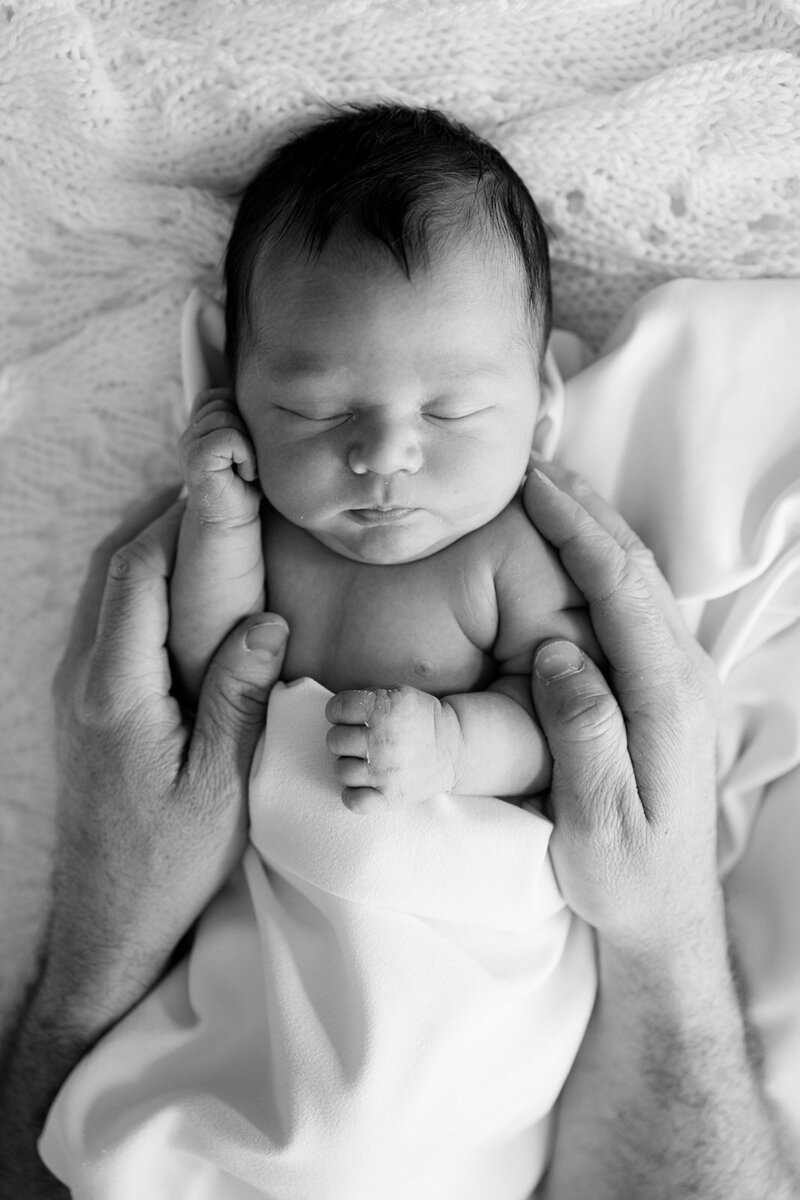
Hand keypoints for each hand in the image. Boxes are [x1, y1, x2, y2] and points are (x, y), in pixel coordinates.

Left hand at [47, 489, 287, 1027]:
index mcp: (117, 691)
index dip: (175, 520)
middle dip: (161, 519)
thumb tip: (267, 621)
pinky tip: (184, 589)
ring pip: (104, 592)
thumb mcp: (220, 787)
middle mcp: (84, 680)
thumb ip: (238, 700)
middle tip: (219, 487)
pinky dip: (142, 585)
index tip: (220, 485)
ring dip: (150, 548)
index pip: (136, 576)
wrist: (110, 919)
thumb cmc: (169, 862)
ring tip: (208, 523)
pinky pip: (107, 621)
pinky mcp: (85, 706)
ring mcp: (78, 691)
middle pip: (112, 570)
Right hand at [180, 387, 260, 526]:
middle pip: (223, 403)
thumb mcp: (246, 445)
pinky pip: (228, 437)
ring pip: (227, 418)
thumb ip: (241, 420)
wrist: (233, 521)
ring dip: (247, 445)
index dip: (237, 414)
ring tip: (246, 467)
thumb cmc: (245, 485)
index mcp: (198, 428)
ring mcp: (189, 445)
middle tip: (246, 459)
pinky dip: (245, 455)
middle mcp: (189, 434)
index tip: (244, 445)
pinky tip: (244, 474)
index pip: (215, 396)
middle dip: (244, 429)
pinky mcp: (195, 458)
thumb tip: (261, 392)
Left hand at [324, 686, 460, 814]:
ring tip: (364, 760)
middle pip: (334, 740)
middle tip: (360, 739)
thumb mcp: (398, 693)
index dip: (338, 712)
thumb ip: (366, 698)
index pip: (336, 708)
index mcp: (383, 709)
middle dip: (343, 738)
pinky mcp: (391, 796)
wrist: (455, 746)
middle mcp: (382, 740)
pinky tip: (364, 784)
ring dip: (349, 765)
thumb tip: (335, 714)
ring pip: (340, 770)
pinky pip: (353, 801)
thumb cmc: (419, 718)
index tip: (349, 717)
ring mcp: (385, 771)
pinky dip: (353, 795)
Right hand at [523, 462, 721, 950]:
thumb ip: (586, 737)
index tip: (533, 488)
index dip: (577, 531)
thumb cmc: (626, 877)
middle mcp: (683, 679)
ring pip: (640, 582)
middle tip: (534, 465)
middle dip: (585, 511)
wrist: (667, 915)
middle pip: (636, 570)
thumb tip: (561, 657)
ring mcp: (681, 683)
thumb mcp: (598, 823)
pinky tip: (576, 552)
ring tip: (549, 491)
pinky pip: (637, 606)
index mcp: (665, 701)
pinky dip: (604, 564)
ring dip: (596, 530)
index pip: (621, 591)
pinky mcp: (668, 693)